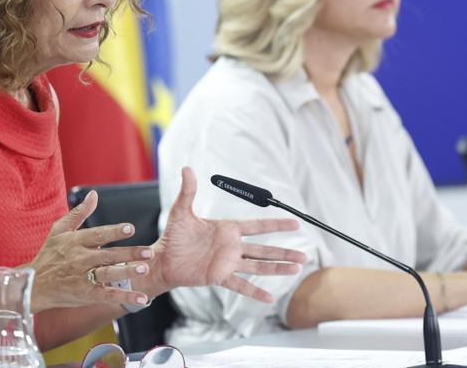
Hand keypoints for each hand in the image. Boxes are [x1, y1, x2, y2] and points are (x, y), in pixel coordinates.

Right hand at [24, 191, 155, 312]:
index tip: (130, 228)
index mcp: (75, 242)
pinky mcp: (85, 295)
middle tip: (148, 252)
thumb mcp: (59, 231)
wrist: (32, 285)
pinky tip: (142, 298)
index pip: (97, 235)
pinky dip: (125, 297)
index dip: (114, 232)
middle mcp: (80, 259)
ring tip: (143, 269)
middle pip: (108, 256)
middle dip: (128, 253)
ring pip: (107, 274)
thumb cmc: (48, 255)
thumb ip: (79, 213)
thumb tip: (94, 194)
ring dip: (126, 272)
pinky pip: (107, 295)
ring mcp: (82, 278)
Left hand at [138, 167, 306, 303]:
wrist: (162, 260)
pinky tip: (269, 299)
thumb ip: (188, 191)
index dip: (276, 225)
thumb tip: (187, 168)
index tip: (296, 224)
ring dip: (277, 269)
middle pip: (264, 249)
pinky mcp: (219, 277)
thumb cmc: (173, 236)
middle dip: (284, 252)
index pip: (258, 226)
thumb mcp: (181, 211)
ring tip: (296, 269)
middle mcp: (232, 247)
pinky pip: (240, 285)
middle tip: (304, 255)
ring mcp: (227, 263)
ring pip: (258, 266)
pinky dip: (254, 292)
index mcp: (228, 229)